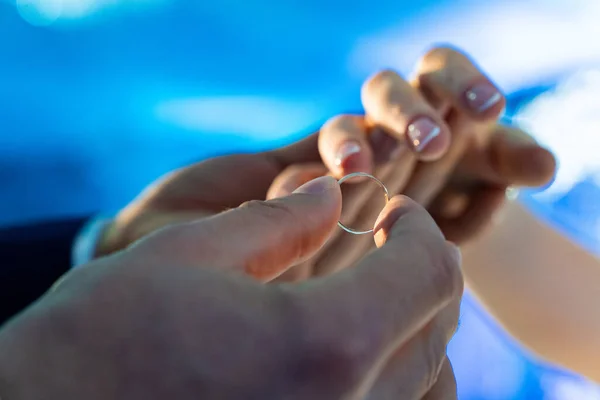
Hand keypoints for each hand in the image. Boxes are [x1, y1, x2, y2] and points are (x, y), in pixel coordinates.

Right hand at [0, 181, 462, 398]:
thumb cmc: (101, 337)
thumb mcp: (187, 255)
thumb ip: (277, 220)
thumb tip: (330, 192)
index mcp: (323, 342)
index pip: (430, 270)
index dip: (420, 226)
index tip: (394, 207)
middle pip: (438, 325)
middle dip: (422, 267)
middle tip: (386, 236)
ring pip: (431, 381)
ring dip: (419, 324)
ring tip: (377, 289)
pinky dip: (401, 377)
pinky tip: (357, 348)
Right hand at [270, 46, 554, 277]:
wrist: (428, 221)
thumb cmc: (462, 182)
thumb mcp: (491, 171)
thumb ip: (514, 161)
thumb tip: (544, 166)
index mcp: (432, 98)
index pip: (441, 68)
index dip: (464, 81)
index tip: (493, 108)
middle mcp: (388, 117)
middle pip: (384, 89)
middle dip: (406, 113)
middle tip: (432, 144)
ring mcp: (354, 149)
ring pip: (340, 127)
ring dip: (349, 145)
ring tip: (360, 170)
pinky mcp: (326, 181)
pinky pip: (306, 172)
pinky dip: (309, 180)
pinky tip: (320, 197)